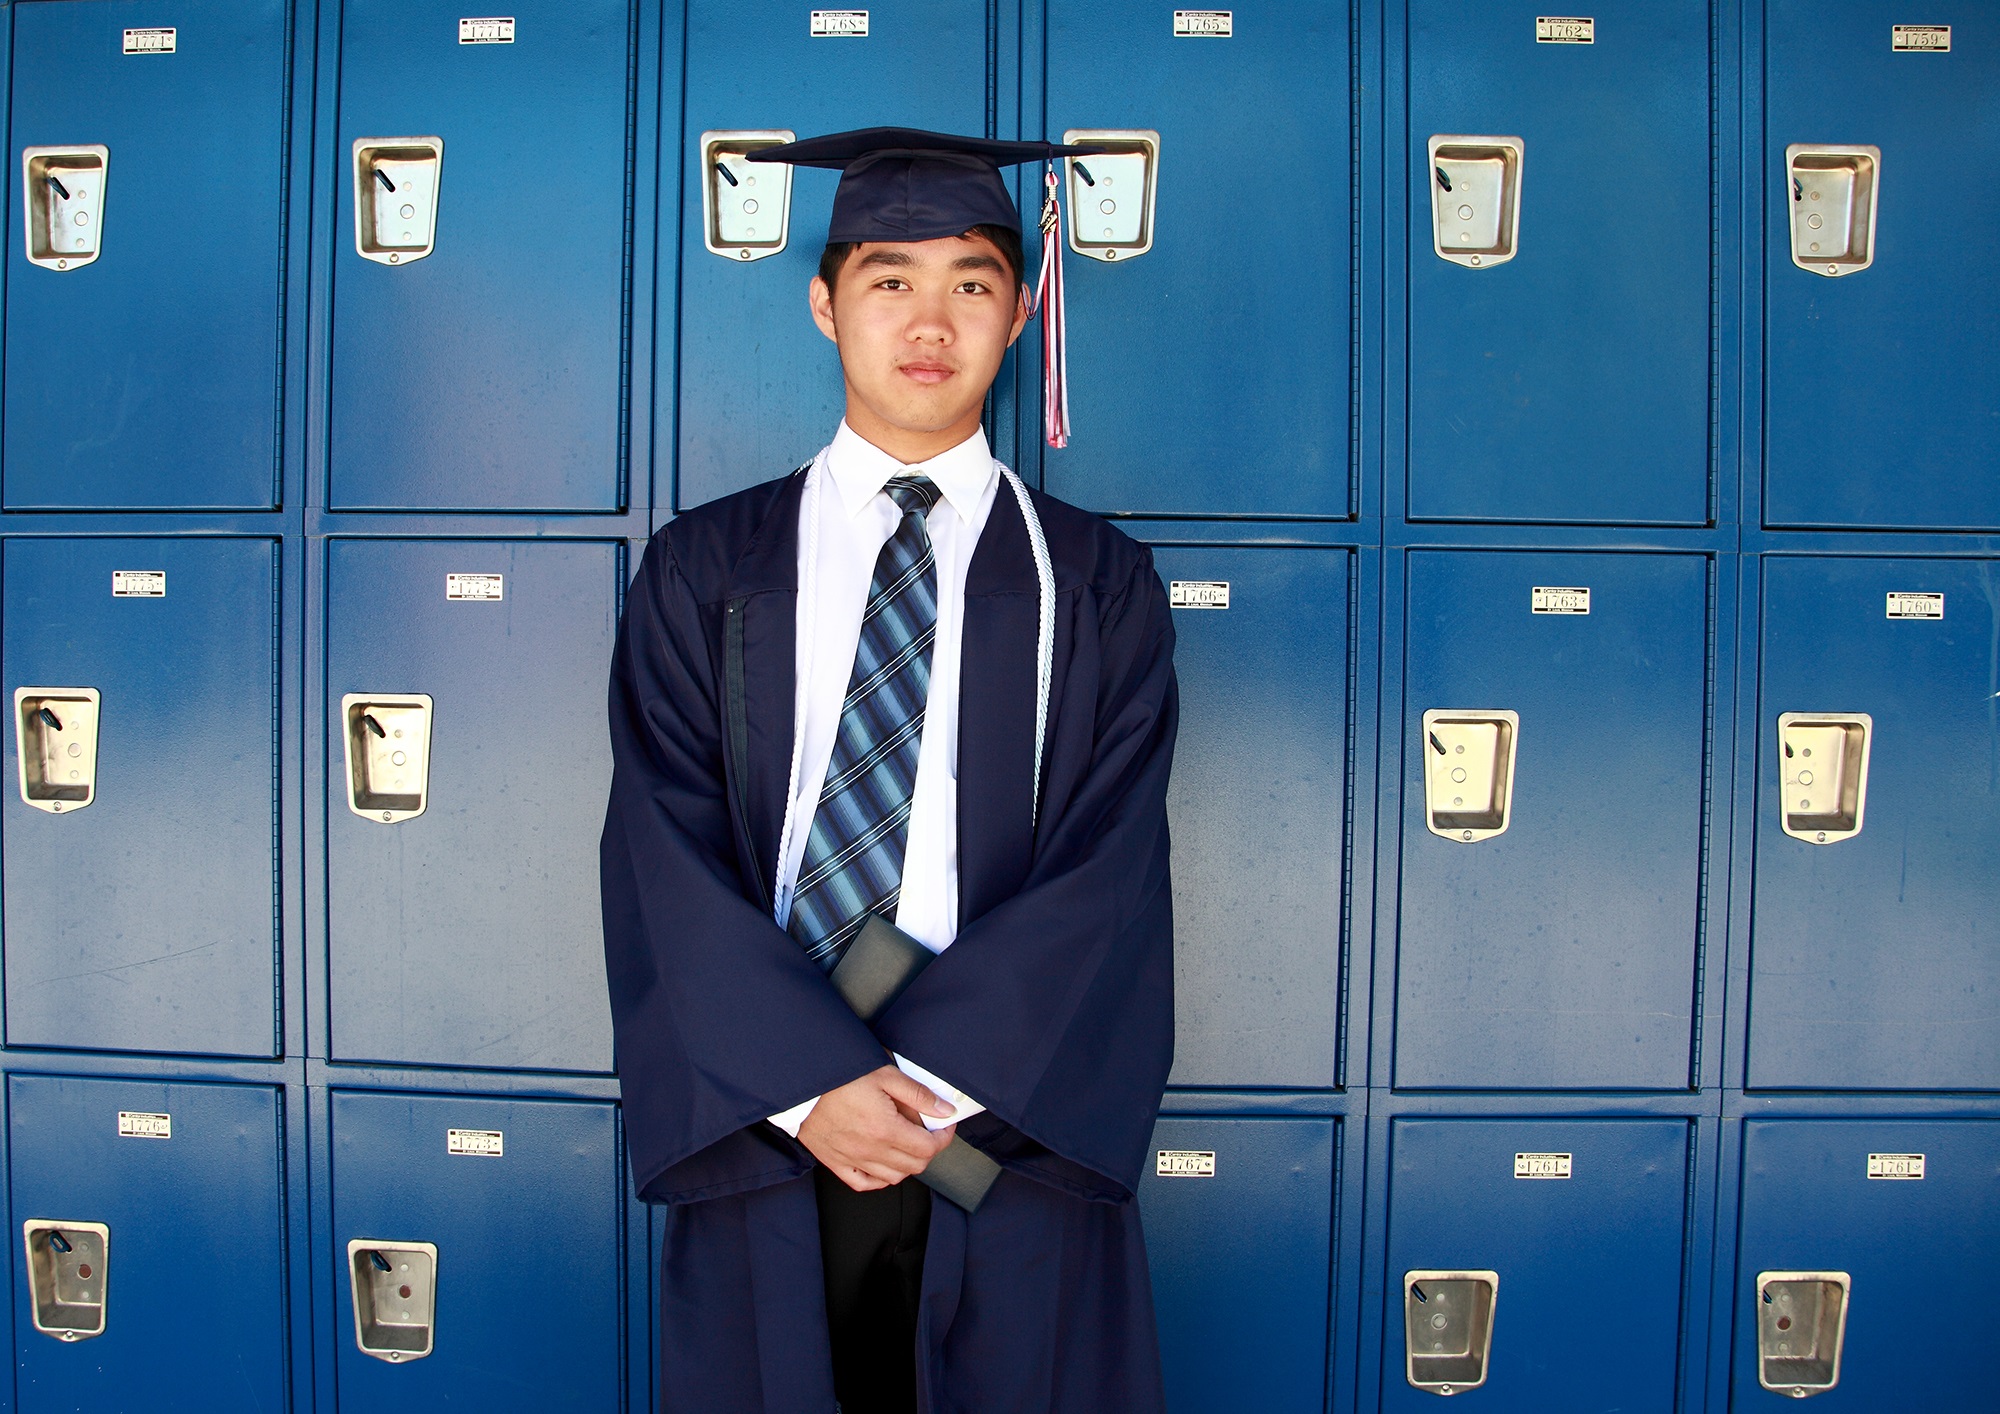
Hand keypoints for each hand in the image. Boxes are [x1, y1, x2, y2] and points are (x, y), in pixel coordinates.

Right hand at [798, 1065, 955, 1190]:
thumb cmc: (840, 1077)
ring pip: (893, 1177)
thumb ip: (918, 1095)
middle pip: (915, 1165)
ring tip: (907, 1145)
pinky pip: (864, 1183)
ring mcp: (852, 1160)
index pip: (928, 1148)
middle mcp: (870, 1150)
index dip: (943, 1138)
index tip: (945, 1126)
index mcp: (885, 1129)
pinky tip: (883, 1164)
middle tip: (929, 1132)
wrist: (801, 1084)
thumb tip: (944, 1110)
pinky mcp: (835, 1162)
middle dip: (929, 1150)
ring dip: (908, 1164)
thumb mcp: (884, 1075)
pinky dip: (879, 1179)